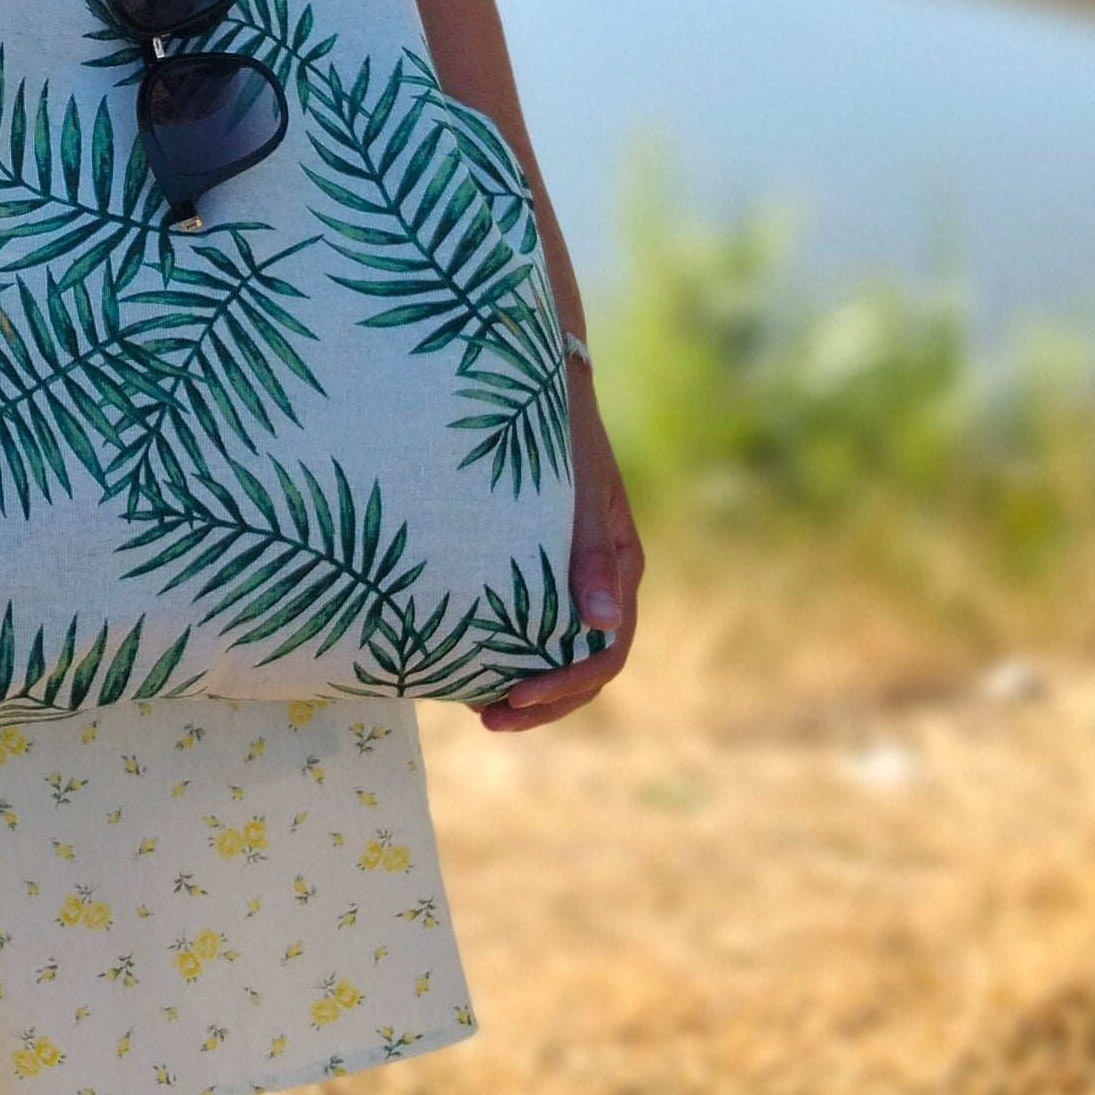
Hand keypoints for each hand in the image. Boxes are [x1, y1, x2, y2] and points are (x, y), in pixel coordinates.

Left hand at [479, 349, 641, 735]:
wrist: (535, 376)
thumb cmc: (559, 426)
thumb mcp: (578, 486)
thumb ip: (590, 549)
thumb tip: (600, 624)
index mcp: (623, 563)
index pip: (607, 650)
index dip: (563, 685)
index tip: (509, 699)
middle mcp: (604, 576)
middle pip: (586, 663)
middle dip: (543, 700)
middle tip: (486, 718)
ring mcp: (575, 571)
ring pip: (562, 649)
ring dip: (528, 684)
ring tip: (477, 705)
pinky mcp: (543, 561)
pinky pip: (536, 621)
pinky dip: (513, 651)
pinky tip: (471, 660)